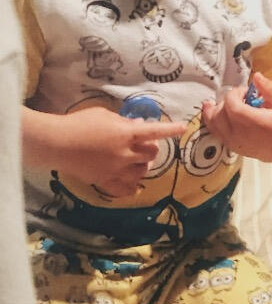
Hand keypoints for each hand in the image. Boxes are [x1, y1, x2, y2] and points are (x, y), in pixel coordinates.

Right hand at [48, 106, 186, 196]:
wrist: (56, 143)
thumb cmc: (79, 123)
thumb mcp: (104, 115)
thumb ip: (124, 122)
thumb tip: (139, 125)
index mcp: (126, 134)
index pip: (154, 131)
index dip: (171, 129)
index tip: (183, 128)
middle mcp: (125, 153)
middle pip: (151, 154)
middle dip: (151, 148)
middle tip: (144, 144)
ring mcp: (116, 169)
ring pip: (142, 171)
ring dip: (143, 165)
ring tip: (135, 160)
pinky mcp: (105, 181)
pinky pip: (125, 189)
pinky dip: (132, 186)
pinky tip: (133, 184)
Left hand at [201, 72, 271, 161]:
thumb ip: (268, 88)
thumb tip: (256, 76)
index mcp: (251, 121)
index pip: (231, 102)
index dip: (236, 92)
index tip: (246, 93)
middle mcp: (238, 133)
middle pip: (219, 110)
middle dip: (227, 100)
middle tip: (240, 99)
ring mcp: (232, 141)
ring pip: (212, 121)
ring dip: (217, 109)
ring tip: (226, 104)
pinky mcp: (230, 145)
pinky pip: (214, 130)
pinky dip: (213, 120)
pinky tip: (218, 113)